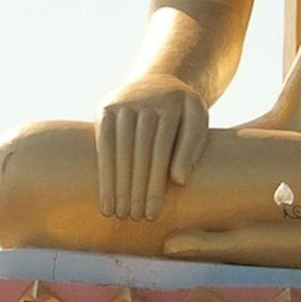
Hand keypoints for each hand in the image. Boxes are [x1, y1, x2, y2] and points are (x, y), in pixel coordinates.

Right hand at [95, 74, 209, 218]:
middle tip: (135, 218)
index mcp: (174, 103)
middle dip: (136, 188)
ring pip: (118, 149)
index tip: (154, 213)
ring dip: (117, 183)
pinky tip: (105, 198)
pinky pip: (102, 144)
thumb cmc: (184, 115)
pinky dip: (104, 172)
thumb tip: (179, 180)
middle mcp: (146, 100)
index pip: (163, 149)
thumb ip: (192, 148)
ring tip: (118, 214)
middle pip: (140, 151)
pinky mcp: (105, 108)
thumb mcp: (198, 122)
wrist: (160, 83)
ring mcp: (123, 102)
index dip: (157, 184)